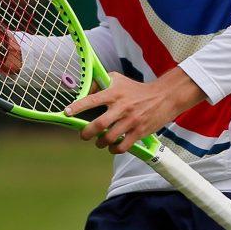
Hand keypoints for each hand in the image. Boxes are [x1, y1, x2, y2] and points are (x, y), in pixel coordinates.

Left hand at [65, 68, 206, 154]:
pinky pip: (122, 146)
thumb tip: (84, 91)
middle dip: (86, 133)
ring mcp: (131, 120)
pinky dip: (114, 150)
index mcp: (114, 93)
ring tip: (99, 142)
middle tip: (83, 135)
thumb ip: (100, 83)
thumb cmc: (136, 89)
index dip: (78, 107)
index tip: (67, 113)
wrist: (163, 97)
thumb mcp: (118, 80)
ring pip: (109, 138)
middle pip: (99, 124)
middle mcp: (121, 107)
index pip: (92, 99)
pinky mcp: (139, 131)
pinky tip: (112, 147)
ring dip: (100, 143)